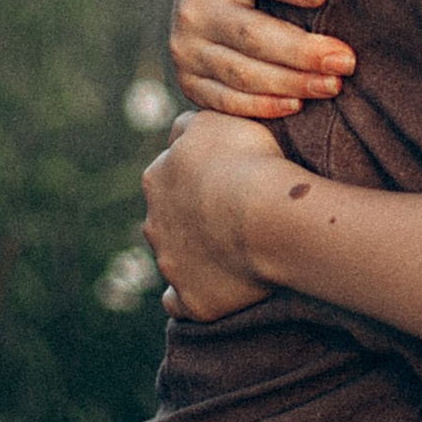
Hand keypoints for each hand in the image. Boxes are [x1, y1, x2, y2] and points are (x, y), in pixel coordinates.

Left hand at [142, 113, 290, 318]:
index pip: (169, 176)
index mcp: (157, 178)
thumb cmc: (249, 161)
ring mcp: (170, 264)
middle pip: (169, 219)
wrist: (267, 214)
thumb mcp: (216, 119)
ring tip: (236, 251)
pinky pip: (180, 303)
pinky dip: (190, 296)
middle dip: (192, 218)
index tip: (230, 179)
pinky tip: (209, 289)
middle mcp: (154, 223)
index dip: (199, 178)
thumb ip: (191, 122)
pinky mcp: (192, 298)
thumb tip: (181, 129)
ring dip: (196, 255)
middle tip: (235, 215)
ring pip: (174, 259)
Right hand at [169, 0, 355, 117]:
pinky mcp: (189, 83)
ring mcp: (187, 50)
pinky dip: (263, 106)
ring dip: (291, 82)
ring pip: (242, 73)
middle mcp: (193, 9)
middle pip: (250, 34)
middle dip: (301, 49)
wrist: (197, 10)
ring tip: (335, 84)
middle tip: (347, 58)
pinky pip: (226, 101)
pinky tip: (300, 105)